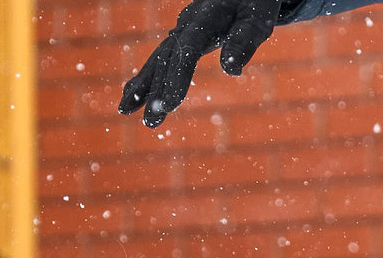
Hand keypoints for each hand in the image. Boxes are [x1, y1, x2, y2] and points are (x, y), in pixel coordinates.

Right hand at [119, 0, 281, 127]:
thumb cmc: (256, 1)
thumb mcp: (258, 17)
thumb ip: (245, 40)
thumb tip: (230, 70)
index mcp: (206, 16)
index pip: (187, 50)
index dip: (177, 78)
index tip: (168, 106)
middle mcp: (187, 22)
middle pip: (167, 58)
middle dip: (156, 90)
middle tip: (150, 121)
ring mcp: (182, 29)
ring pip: (158, 59)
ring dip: (143, 86)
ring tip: (124, 110)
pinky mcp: (183, 36)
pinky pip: (161, 59)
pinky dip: (146, 77)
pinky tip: (133, 96)